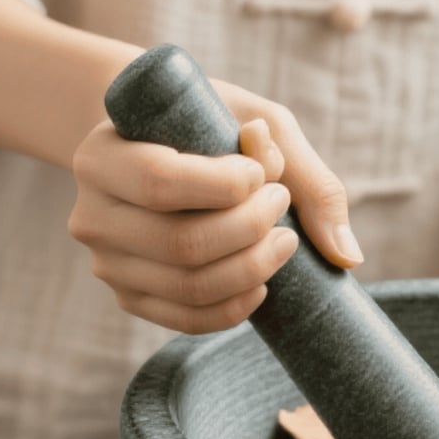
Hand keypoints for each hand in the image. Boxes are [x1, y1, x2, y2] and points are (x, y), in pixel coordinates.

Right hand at [68, 80, 360, 332]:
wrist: (151, 145)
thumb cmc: (204, 125)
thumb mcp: (253, 118)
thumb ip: (300, 170)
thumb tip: (346, 254)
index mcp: (101, 156)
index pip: (161, 182)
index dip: (227, 186)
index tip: (262, 174)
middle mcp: (92, 214)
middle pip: (181, 243)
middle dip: (251, 230)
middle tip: (281, 208)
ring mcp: (107, 263)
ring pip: (187, 286)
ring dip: (252, 269)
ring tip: (282, 241)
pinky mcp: (128, 296)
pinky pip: (185, 320)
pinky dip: (234, 308)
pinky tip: (261, 284)